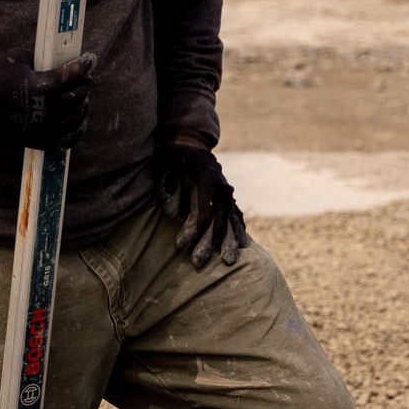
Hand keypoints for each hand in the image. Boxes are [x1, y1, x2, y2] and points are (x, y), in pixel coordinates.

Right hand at [0, 51, 95, 148]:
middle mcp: (49, 108)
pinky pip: (67, 140)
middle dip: (85, 86)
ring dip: (82, 108)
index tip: (89, 59)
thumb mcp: (20, 59)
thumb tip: (54, 59)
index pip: (74, 74)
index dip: (85, 64)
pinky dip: (76, 132)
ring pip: (77, 119)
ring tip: (80, 102)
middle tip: (84, 80)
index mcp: (44, 85)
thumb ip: (41, 60)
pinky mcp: (40, 140)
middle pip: (79, 97)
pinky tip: (77, 125)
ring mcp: (46, 127)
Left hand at [156, 136, 246, 268]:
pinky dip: (239, 230)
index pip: (203, 213)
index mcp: (207, 181)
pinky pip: (237, 216)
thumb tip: (170, 214)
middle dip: (209, 244)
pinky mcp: (228, 197)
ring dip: (229, 243)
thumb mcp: (166, 167)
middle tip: (199, 264)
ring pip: (231, 221)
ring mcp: (228, 193)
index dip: (192, 232)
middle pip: (219, 222)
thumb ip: (167, 189)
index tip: (179, 246)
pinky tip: (242, 244)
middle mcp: (222, 188)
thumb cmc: (174, 156)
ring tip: (229, 262)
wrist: (190, 143)